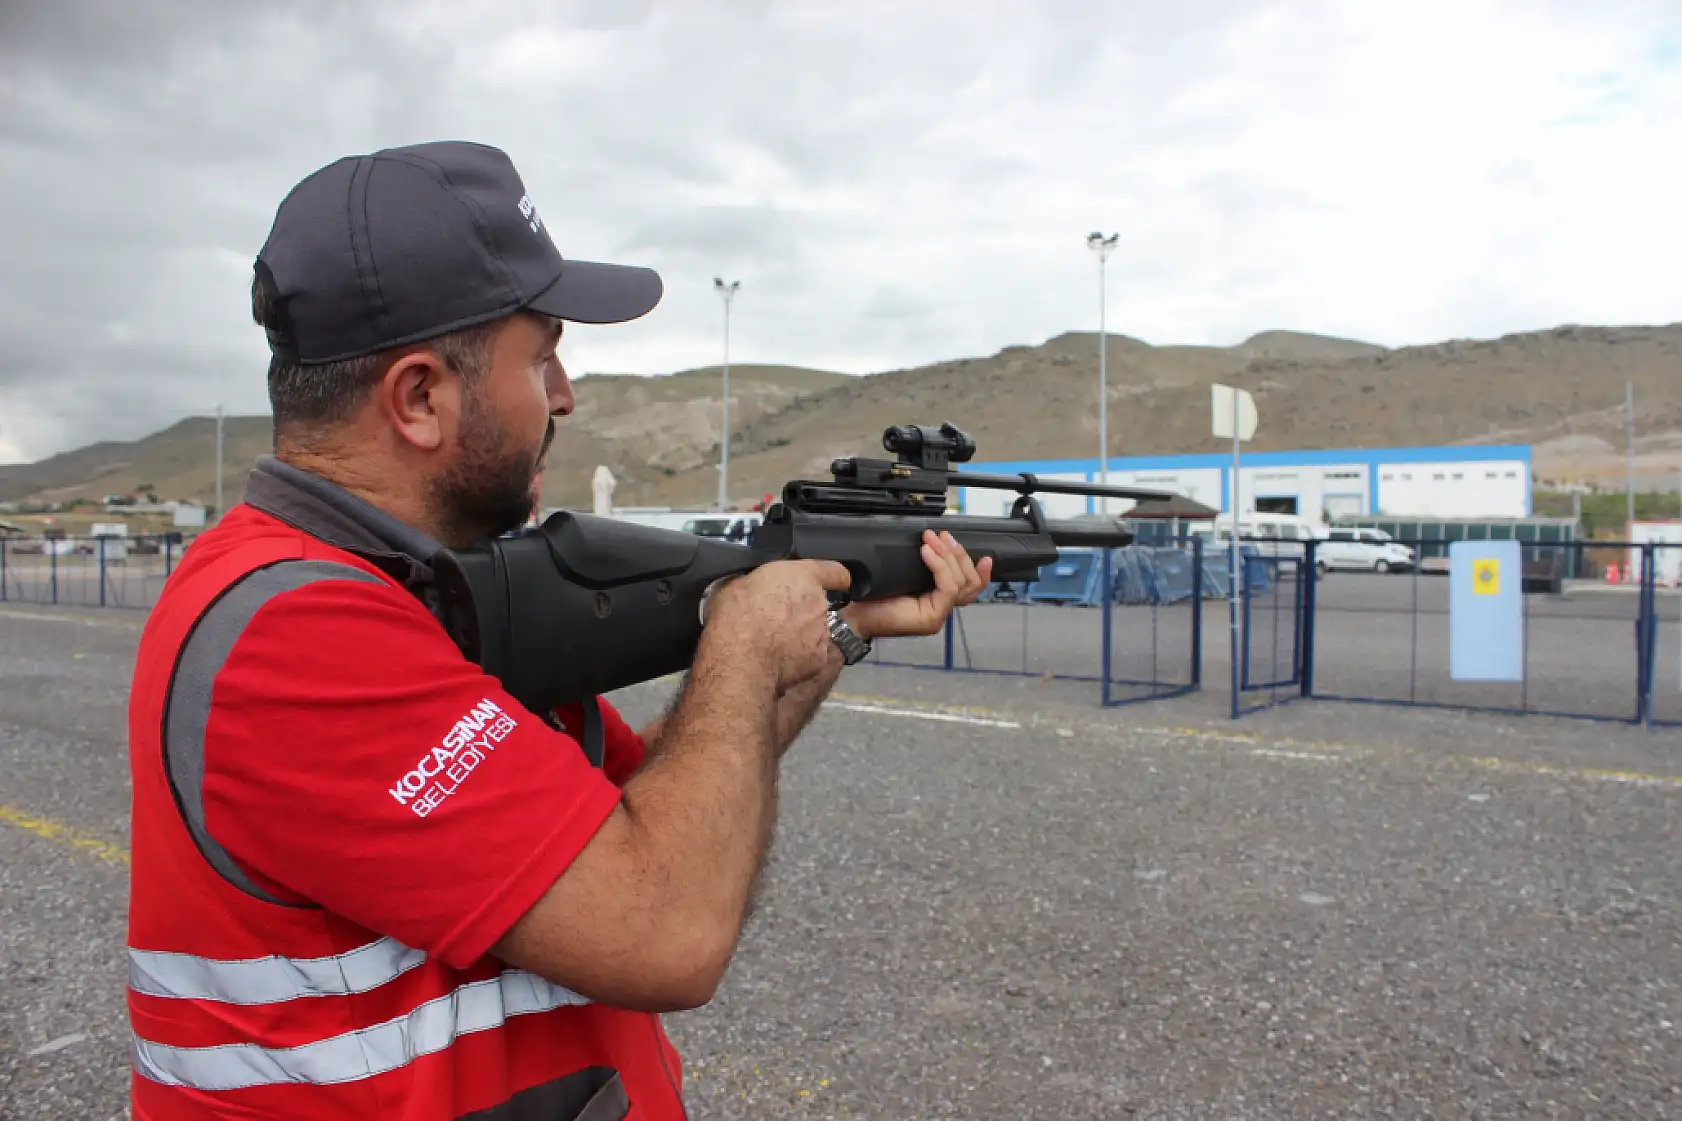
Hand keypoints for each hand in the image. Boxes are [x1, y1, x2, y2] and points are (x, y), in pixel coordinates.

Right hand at [702, 558, 853, 690]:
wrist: (740, 658)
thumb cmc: (736, 616)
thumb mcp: (738, 583)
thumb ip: (760, 581)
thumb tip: (756, 587)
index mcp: (803, 577)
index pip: (836, 572)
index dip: (833, 577)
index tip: (832, 582)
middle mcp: (819, 603)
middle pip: (819, 603)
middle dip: (802, 609)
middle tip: (776, 618)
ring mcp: (822, 632)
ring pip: (816, 630)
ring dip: (800, 634)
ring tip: (773, 643)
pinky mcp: (818, 659)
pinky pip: (811, 654)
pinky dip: (799, 657)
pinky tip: (777, 660)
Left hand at [841, 530, 991, 639]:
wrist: (854, 615)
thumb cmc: (872, 597)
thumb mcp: (901, 575)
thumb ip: (921, 566)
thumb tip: (932, 543)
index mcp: (937, 600)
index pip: (969, 587)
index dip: (978, 570)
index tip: (983, 555)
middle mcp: (941, 609)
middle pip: (969, 582)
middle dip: (958, 554)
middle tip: (942, 536)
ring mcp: (938, 615)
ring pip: (961, 582)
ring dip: (948, 555)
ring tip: (931, 539)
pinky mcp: (931, 618)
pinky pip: (947, 587)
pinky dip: (939, 566)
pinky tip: (926, 552)